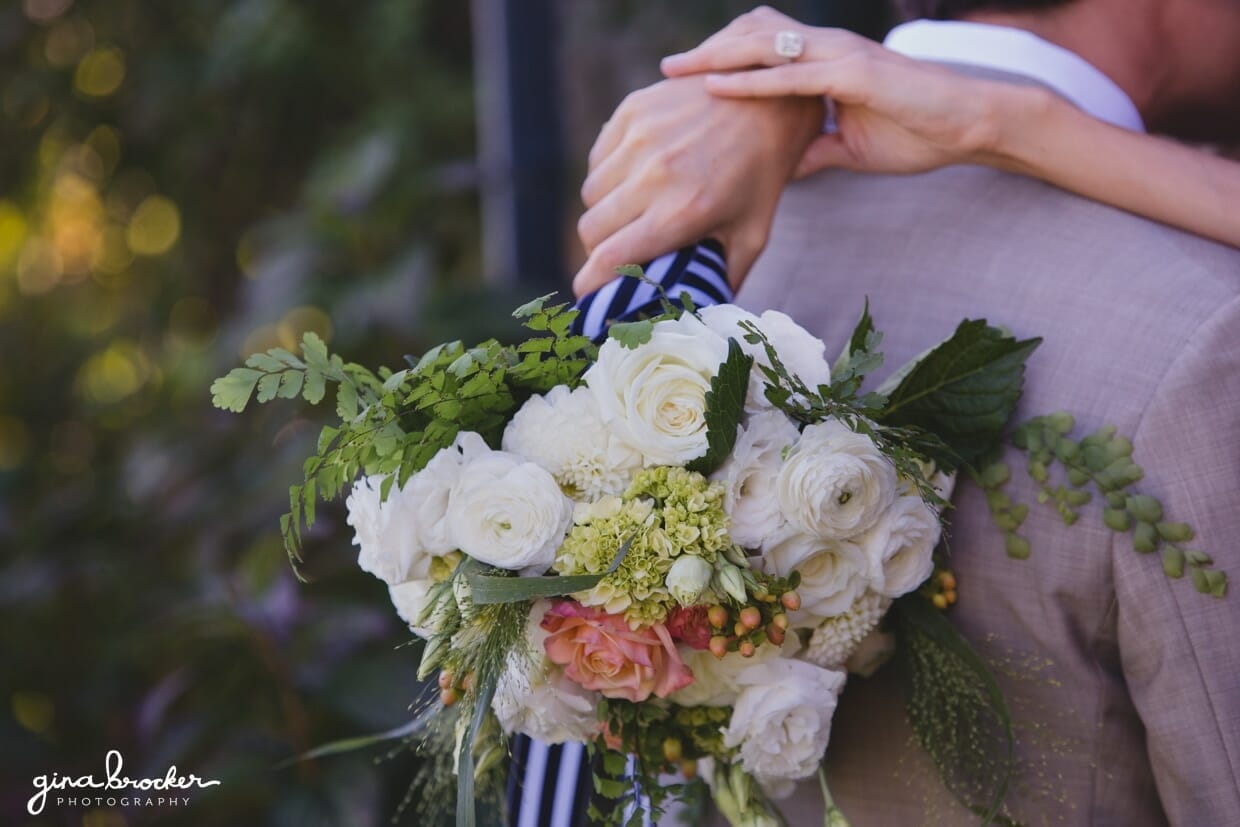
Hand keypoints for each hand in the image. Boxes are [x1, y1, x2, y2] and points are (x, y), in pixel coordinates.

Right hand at [573, 74, 822, 296]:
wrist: (772, 100)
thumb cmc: (761, 176)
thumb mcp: (751, 236)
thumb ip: (721, 279)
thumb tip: (695, 317)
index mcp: (681, 214)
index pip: (608, 259)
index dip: (590, 283)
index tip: (587, 294)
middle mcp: (654, 176)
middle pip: (591, 229)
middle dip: (598, 248)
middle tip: (616, 251)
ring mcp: (640, 139)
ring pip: (591, 194)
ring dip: (604, 210)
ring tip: (631, 210)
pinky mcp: (633, 111)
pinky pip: (598, 157)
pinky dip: (609, 173)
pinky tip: (635, 175)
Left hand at [661, 7, 1004, 177]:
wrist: (968, 126)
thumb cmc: (915, 133)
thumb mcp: (847, 149)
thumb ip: (812, 151)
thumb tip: (781, 171)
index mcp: (824, 62)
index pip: (761, 48)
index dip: (722, 58)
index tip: (684, 79)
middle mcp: (827, 50)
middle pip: (753, 35)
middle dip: (708, 50)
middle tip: (668, 68)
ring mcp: (840, 57)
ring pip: (765, 46)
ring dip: (717, 56)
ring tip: (678, 71)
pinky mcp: (854, 75)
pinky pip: (792, 76)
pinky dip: (752, 81)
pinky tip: (718, 87)